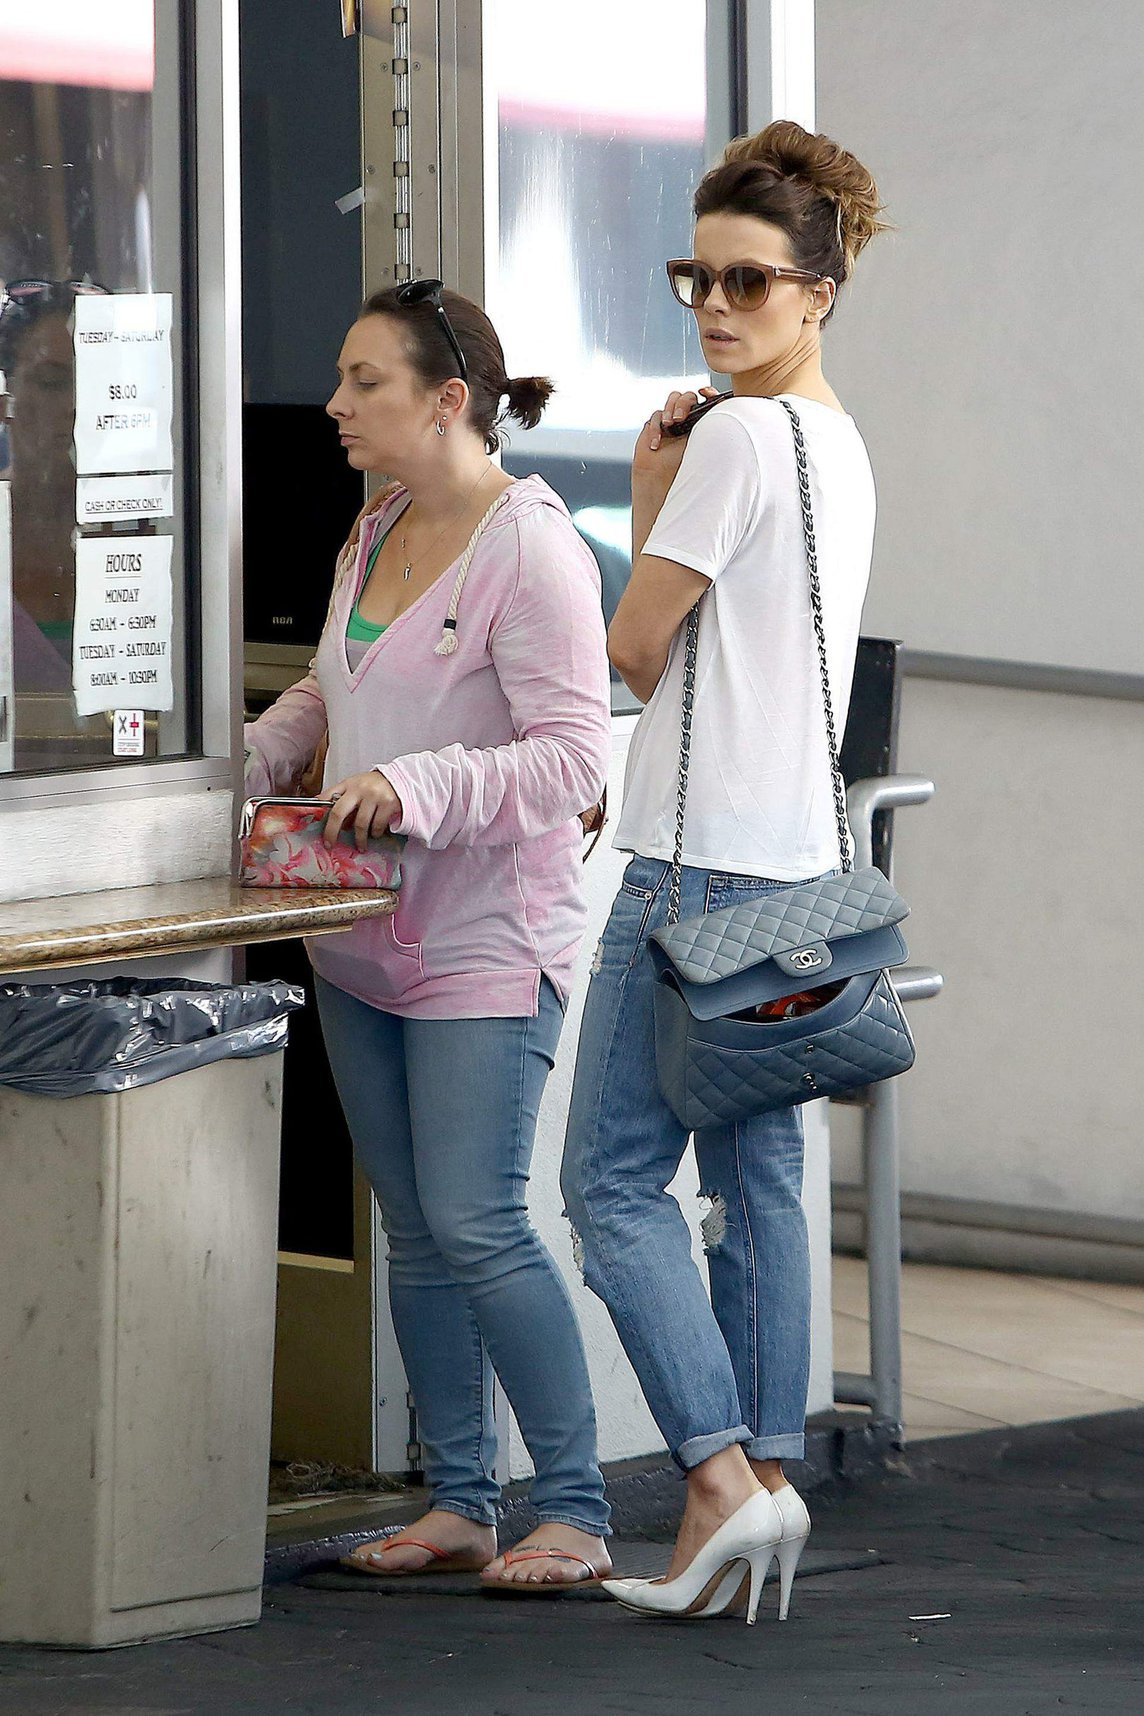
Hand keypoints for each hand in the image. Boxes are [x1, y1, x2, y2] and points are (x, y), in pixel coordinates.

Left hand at [323, 770, 402, 849]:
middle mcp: (359, 789)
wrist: (400, 779)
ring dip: (359, 838)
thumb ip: (341, 797)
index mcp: (348, 784)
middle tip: (330, 844)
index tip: (315, 826)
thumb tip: (323, 814)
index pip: (327, 797)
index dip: (318, 812)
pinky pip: (377, 825)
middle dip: (332, 831)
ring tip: (360, 845)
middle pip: (338, 813)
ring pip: (360, 824)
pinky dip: (375, 833)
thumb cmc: (374, 785)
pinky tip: (375, 833)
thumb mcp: (355, 786)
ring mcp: (374, 796)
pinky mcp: (388, 804)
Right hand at [631, 387, 720, 507]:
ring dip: (670, 409)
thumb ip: (707, 429)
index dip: (708, 392)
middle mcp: (687, 420)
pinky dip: (656, 428)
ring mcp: (672, 421)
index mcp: (702, 422)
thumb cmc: (681, 468)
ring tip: (669, 426)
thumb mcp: (700, 446)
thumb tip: (717, 414)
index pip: (707, 401)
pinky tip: (657, 443)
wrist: (658, 480)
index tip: (705, 393)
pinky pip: (656, 415)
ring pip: (672, 400)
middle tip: (680, 418)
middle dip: (683, 403)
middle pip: (688, 397)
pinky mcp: (656, 425)